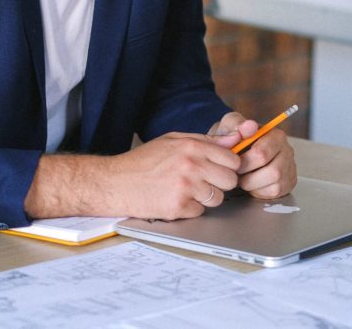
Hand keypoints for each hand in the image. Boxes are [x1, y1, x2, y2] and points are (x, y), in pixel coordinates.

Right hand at [110, 133, 241, 219]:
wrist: (116, 182)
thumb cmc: (144, 160)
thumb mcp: (173, 140)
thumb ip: (206, 140)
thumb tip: (234, 139)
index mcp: (192, 146)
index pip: (233, 159)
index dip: (228, 166)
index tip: (220, 168)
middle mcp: (191, 165)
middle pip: (230, 180)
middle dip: (220, 182)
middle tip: (204, 181)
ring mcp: (186, 187)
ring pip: (218, 198)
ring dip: (206, 197)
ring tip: (186, 189)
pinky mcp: (178, 207)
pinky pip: (200, 212)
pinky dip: (190, 208)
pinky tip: (175, 199)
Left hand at [208, 111, 296, 198]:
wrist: (235, 151)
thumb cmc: (234, 139)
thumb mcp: (229, 126)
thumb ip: (235, 124)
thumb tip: (248, 126)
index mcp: (276, 135)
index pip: (262, 153)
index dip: (244, 161)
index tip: (233, 161)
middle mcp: (287, 150)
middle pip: (272, 171)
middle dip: (249, 174)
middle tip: (236, 171)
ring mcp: (289, 167)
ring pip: (275, 184)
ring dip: (253, 183)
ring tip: (242, 176)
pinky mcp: (288, 182)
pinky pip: (275, 192)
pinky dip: (259, 190)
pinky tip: (251, 182)